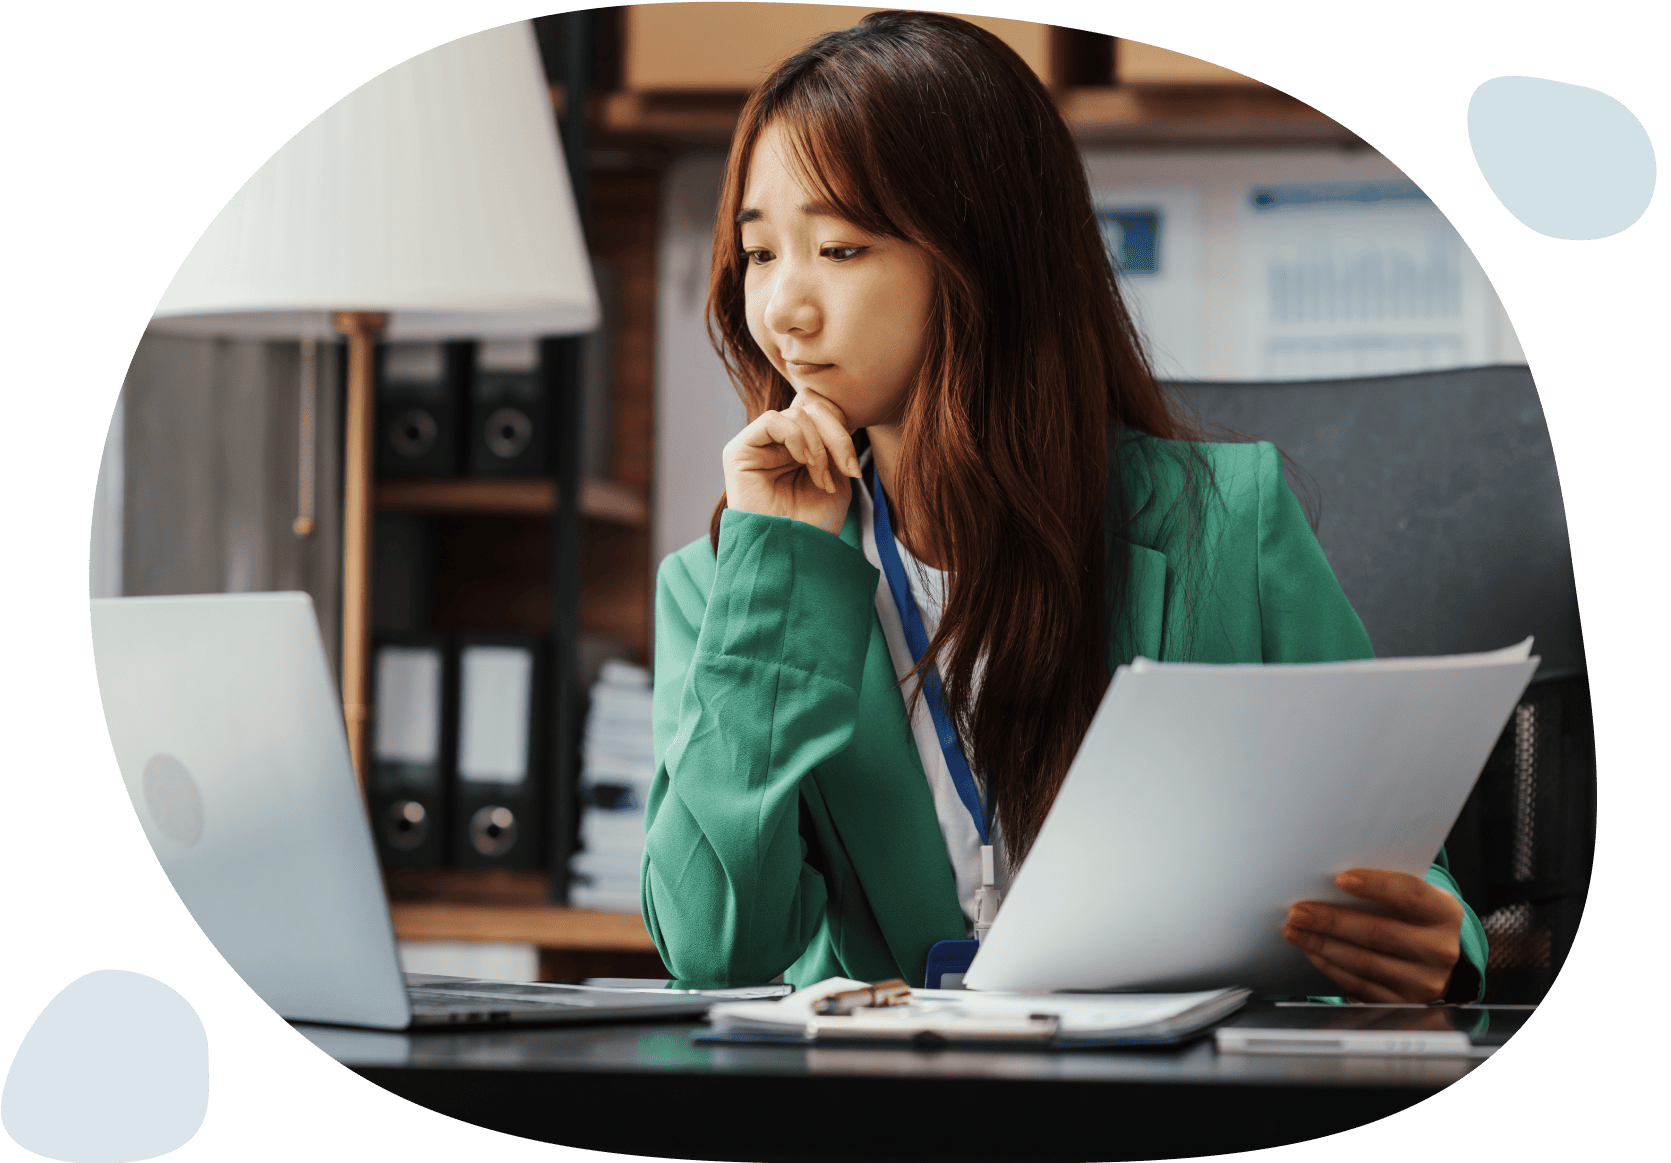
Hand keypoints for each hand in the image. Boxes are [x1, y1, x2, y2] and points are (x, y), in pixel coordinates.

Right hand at [723, 387, 861, 536]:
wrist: (793, 554)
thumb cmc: (814, 524)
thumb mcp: (836, 478)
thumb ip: (834, 444)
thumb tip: (835, 416)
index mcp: (798, 450)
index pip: (822, 417)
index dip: (842, 434)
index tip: (853, 470)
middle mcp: (776, 446)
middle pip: (812, 410)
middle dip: (835, 437)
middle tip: (845, 470)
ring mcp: (756, 447)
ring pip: (795, 414)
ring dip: (817, 445)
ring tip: (821, 478)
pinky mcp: (738, 452)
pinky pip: (771, 420)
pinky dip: (796, 436)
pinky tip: (803, 461)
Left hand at [1282, 869, 1463, 1002]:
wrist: (1437, 960)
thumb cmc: (1413, 916)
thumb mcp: (1414, 900)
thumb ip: (1385, 889)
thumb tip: (1329, 882)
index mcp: (1445, 913)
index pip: (1410, 894)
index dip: (1376, 886)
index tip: (1340, 879)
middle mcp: (1440, 949)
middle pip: (1378, 932)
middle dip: (1331, 921)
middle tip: (1298, 911)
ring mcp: (1424, 982)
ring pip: (1363, 962)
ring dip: (1322, 945)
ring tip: (1294, 930)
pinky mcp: (1403, 1003)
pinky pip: (1358, 984)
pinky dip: (1329, 966)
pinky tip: (1311, 951)